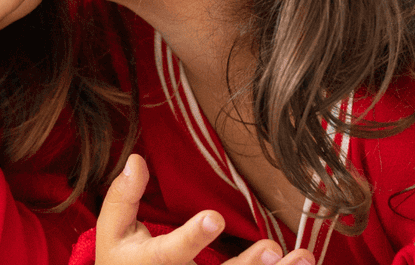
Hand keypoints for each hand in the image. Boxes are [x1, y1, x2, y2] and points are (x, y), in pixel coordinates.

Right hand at [94, 154, 308, 264]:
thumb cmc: (122, 258)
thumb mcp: (113, 230)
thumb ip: (123, 197)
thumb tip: (136, 160)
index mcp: (152, 264)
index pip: (172, 252)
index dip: (193, 238)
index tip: (214, 217)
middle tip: (271, 248)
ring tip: (302, 258)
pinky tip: (302, 264)